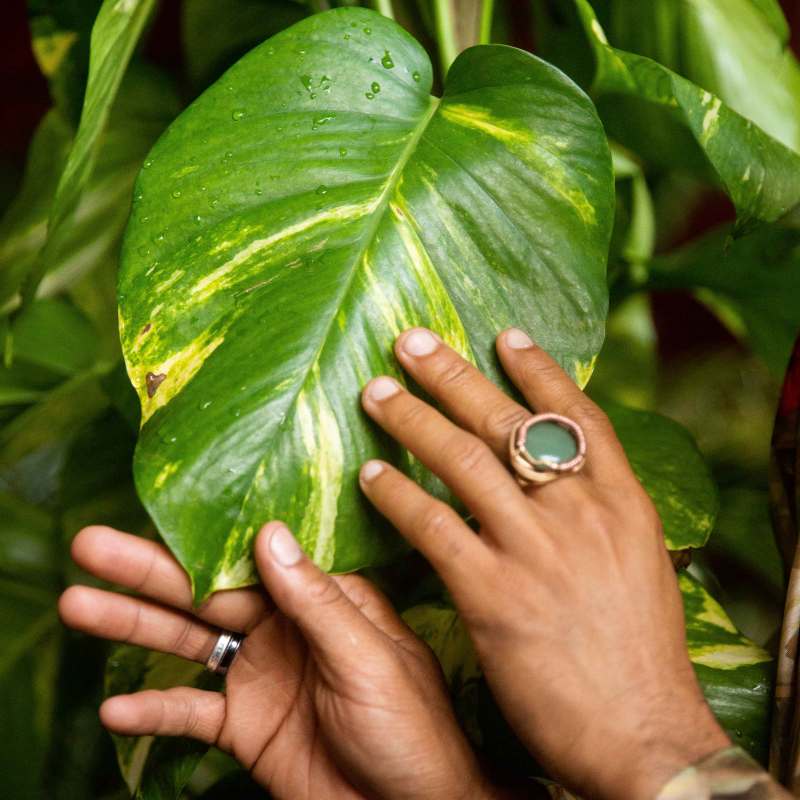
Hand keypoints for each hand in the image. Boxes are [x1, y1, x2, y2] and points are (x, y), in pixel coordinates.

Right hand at [59, 524, 496, 799]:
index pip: (251, 556)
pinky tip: (114, 708)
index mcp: (319, 598)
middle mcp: (283, 627)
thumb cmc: (412, 727)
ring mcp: (260, 675)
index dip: (201, 535)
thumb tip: (268, 532)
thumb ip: (316, 599)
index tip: (151, 509)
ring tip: (78, 604)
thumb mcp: (368, 657)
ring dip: (134, 626)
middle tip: (91, 544)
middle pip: (205, 592)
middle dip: (148, 570)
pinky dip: (154, 710)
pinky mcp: (245, 727)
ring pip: (186, 643)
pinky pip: (190, 714)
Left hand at [358, 327, 729, 799]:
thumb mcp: (638, 567)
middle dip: (454, 375)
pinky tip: (369, 476)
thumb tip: (562, 480)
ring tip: (375, 392)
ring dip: (413, 419)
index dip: (539, 369)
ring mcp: (535, 549)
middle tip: (410, 342)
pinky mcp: (493, 593)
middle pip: (508, 422)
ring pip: (463, 460)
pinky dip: (398, 494)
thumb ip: (599, 516)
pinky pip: (434, 525)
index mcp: (622, 502)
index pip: (579, 414)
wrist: (642, 735)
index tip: (503, 334)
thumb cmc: (640, 658)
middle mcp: (579, 512)